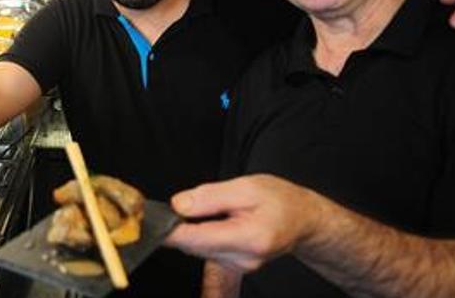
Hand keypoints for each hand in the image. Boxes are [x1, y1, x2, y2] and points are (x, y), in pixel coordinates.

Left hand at [164, 174, 323, 272]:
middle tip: (170, 206)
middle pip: (194, 245)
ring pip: (197, 249)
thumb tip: (179, 205)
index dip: (170, 230)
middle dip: (177, 226)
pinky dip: (198, 236)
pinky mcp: (234, 266)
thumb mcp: (246, 186)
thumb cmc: (279, 200)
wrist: (302, 219)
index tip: (152, 220)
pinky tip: (206, 222)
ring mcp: (239, 266)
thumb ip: (211, 196)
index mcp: (249, 238)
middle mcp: (243, 259)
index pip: (198, 238)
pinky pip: (205, 251)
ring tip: (197, 210)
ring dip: (189, 230)